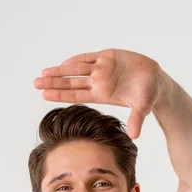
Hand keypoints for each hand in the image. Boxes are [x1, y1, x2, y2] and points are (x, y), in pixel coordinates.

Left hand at [33, 48, 164, 138]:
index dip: (60, 94)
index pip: (76, 95)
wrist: (156, 81)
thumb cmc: (148, 96)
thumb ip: (136, 120)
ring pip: (75, 69)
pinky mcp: (108, 56)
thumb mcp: (142, 108)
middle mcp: (98, 82)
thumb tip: (135, 135)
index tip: (44, 95)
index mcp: (102, 94)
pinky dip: (75, 60)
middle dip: (53, 82)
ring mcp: (102, 69)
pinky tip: (62, 63)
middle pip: (71, 82)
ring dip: (59, 71)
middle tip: (35, 83)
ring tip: (42, 73)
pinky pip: (88, 57)